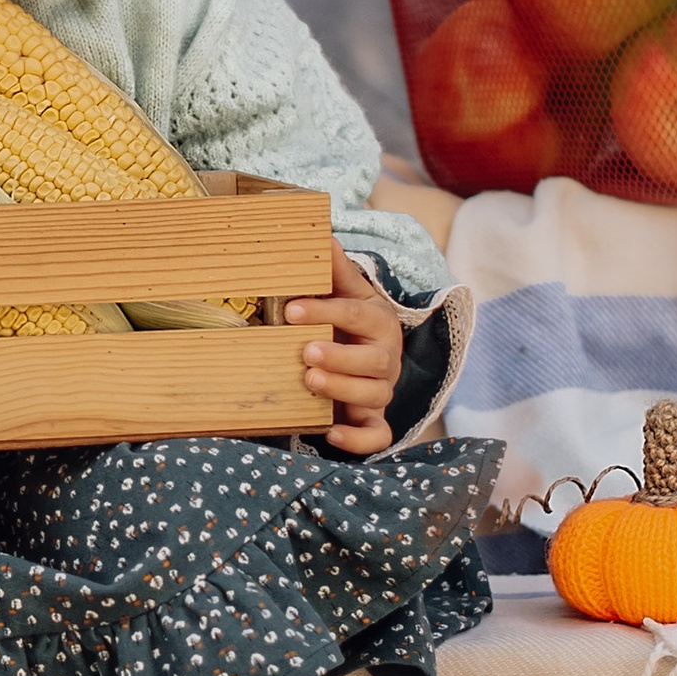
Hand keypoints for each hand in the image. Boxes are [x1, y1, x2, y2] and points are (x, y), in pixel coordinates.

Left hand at [286, 238, 403, 454]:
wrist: (361, 353)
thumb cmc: (345, 321)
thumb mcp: (343, 293)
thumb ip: (334, 270)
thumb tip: (323, 236)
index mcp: (379, 321)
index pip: (356, 315)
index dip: (325, 312)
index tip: (290, 310)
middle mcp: (386, 357)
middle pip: (375, 361)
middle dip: (340, 357)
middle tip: (305, 353)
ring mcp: (382, 390)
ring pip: (376, 395)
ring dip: (343, 389)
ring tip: (309, 381)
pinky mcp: (375, 420)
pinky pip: (378, 435)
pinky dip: (359, 439)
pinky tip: (332, 433)